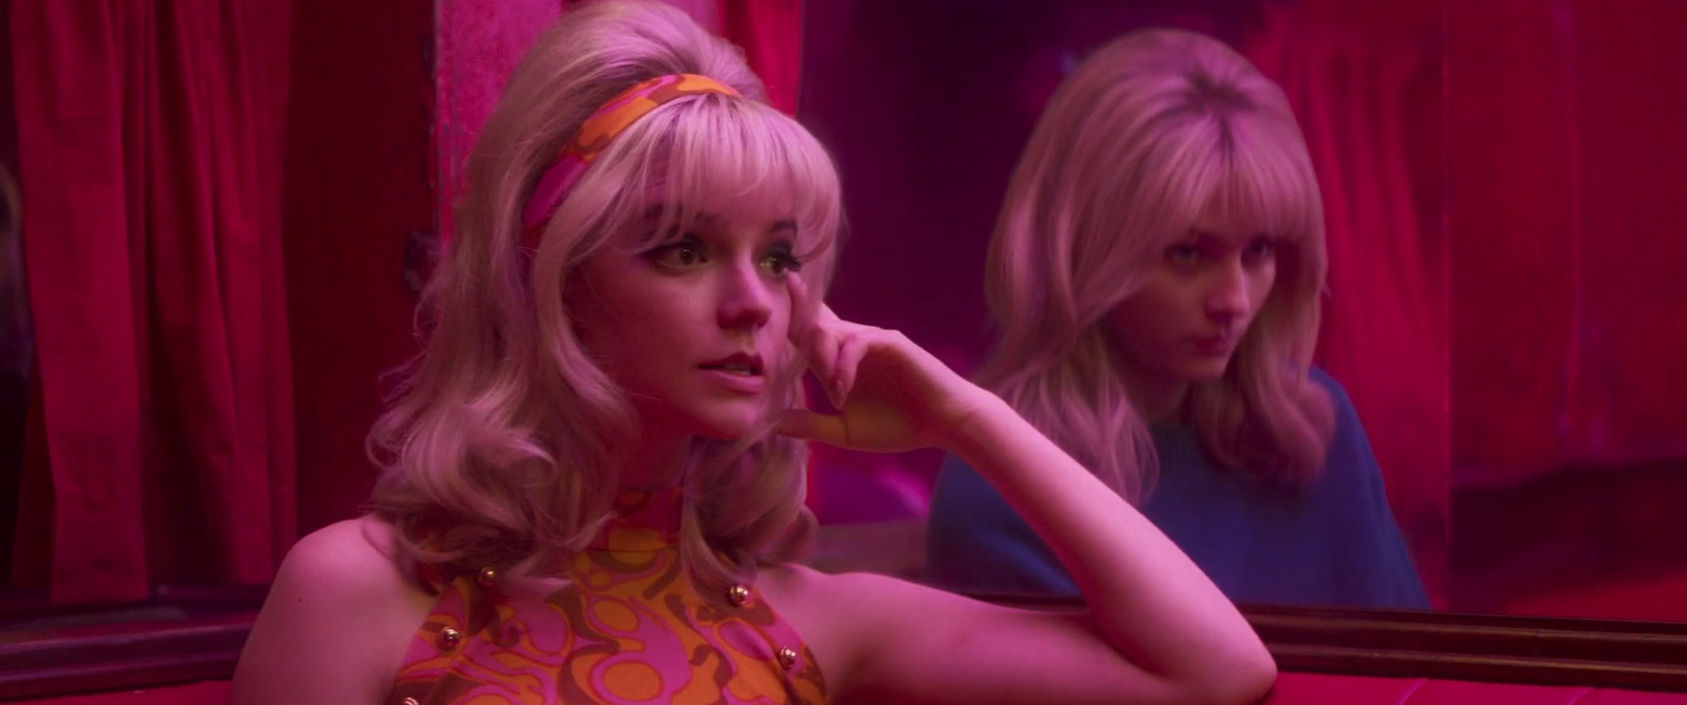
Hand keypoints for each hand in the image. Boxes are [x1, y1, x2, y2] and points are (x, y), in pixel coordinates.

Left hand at [777, 275, 990, 452]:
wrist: (943, 423)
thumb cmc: (899, 426)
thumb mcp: (845, 432)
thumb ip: (812, 425)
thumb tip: (773, 424)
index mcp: (838, 362)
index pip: (806, 332)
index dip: (787, 316)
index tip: (766, 299)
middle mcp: (852, 344)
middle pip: (813, 322)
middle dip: (794, 320)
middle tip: (785, 331)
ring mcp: (872, 340)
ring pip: (830, 331)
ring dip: (821, 359)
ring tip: (834, 393)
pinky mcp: (891, 342)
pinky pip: (857, 343)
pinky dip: (844, 366)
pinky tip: (844, 391)